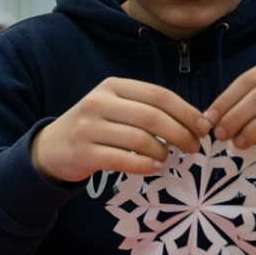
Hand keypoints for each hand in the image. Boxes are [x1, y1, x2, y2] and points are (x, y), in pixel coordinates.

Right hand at [31, 78, 210, 183]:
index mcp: (112, 87)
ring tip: (168, 158)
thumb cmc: (94, 128)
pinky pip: (123, 160)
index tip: (204, 127)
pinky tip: (154, 167)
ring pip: (139, 139)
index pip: (158, 95)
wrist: (52, 148)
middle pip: (152, 117)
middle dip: (180, 134)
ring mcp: (88, 128)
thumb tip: (195, 122)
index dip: (186, 112)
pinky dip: (144, 165)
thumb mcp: (115, 108)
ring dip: (163, 152)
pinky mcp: (83, 153)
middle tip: (193, 147)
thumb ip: (147, 110)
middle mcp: (98, 103)